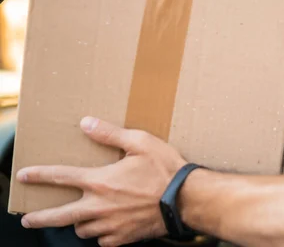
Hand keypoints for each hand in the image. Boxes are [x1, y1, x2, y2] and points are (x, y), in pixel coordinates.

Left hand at [17, 117, 187, 246]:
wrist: (186, 199)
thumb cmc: (165, 169)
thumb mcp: (140, 142)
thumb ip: (110, 134)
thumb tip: (86, 123)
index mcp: (100, 181)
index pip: (60, 177)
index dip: (39, 175)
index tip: (23, 176)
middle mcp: (99, 207)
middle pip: (59, 216)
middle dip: (40, 217)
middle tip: (27, 219)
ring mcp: (110, 226)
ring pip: (82, 230)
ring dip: (79, 223)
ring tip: (82, 218)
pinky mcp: (122, 238)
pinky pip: (103, 240)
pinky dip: (101, 234)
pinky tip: (107, 226)